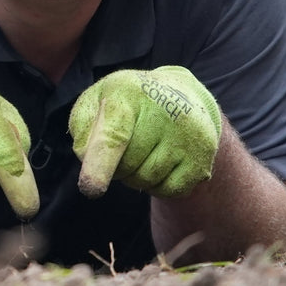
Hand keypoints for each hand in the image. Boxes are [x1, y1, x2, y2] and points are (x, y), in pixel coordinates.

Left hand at [69, 66, 221, 198]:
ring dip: (133, 177)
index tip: (91, 188)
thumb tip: (87, 159)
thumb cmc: (126, 102)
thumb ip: (82, 128)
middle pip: (126, 165)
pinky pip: (169, 191)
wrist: (180, 94)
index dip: (100, 163)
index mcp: (128, 94)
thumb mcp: (96, 100)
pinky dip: (156, 186)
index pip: (114, 134)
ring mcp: (188, 137)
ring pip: (146, 180)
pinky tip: (157, 163)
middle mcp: (164, 112)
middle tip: (121, 148)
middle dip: (114, 167)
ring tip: (139, 152)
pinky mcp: (203, 159)